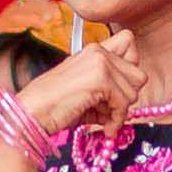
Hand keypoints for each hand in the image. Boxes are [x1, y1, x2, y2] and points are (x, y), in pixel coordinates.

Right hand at [18, 35, 143, 133]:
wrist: (33, 113)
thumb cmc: (54, 106)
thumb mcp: (86, 89)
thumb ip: (109, 86)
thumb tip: (130, 98)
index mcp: (93, 49)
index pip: (130, 43)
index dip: (129, 68)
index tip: (116, 88)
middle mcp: (98, 51)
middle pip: (138, 74)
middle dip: (127, 96)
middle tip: (109, 110)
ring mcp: (100, 63)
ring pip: (134, 91)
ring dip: (120, 111)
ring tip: (103, 120)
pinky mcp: (101, 79)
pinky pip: (124, 103)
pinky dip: (116, 120)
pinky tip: (104, 128)